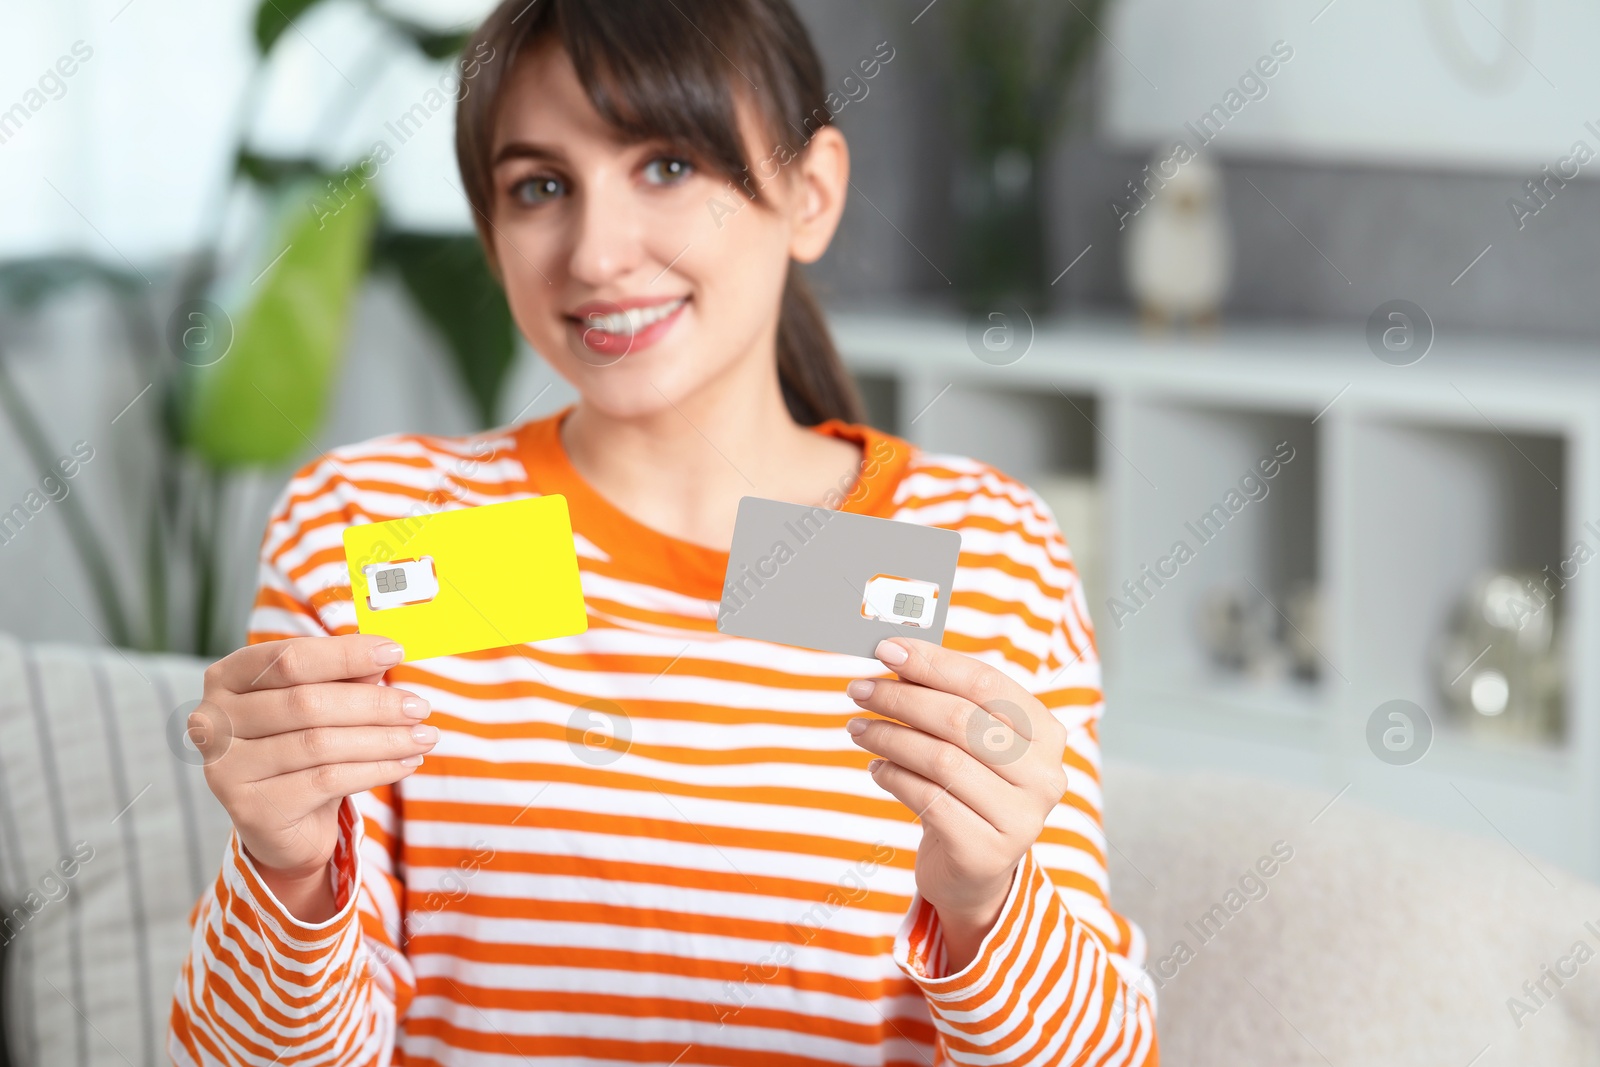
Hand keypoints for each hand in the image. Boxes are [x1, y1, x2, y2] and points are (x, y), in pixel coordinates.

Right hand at [192, 635, 437, 919]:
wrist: (286, 823)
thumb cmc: (303, 747)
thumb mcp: (324, 704)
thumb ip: (345, 677)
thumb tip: (384, 655)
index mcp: (227, 678)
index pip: (290, 657)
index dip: (346, 654)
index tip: (396, 651)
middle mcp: (212, 720)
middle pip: (307, 703)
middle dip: (374, 704)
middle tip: (421, 707)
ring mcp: (225, 767)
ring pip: (320, 744)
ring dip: (383, 739)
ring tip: (424, 737)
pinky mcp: (249, 808)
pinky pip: (327, 781)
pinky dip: (376, 770)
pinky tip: (406, 764)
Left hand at [845, 637, 1067, 970]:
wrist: (973, 870)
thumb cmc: (967, 788)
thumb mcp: (967, 741)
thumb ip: (944, 698)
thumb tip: (893, 654)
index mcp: (1046, 733)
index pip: (986, 682)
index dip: (933, 662)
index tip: (886, 649)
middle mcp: (1045, 775)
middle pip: (961, 719)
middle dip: (901, 698)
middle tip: (859, 690)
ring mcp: (1021, 818)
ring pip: (941, 759)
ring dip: (889, 737)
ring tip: (859, 729)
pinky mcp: (987, 852)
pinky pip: (928, 799)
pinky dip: (894, 777)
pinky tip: (877, 768)